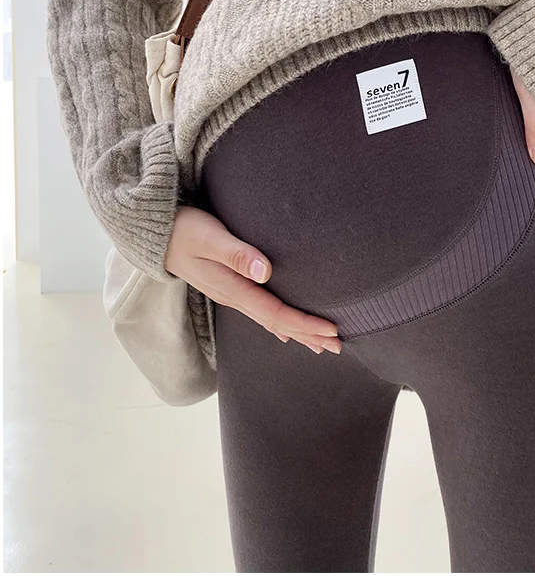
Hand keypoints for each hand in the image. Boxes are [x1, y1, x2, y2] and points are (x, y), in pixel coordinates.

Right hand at [165, 204, 342, 354]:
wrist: (154, 233)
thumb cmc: (183, 229)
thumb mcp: (209, 237)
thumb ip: (236, 254)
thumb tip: (266, 271)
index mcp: (232, 289)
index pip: (276, 314)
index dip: (305, 324)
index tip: (332, 330)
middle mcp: (233, 297)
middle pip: (277, 324)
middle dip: (308, 335)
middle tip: (339, 346)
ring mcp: (229, 294)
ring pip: (269, 320)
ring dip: (297, 332)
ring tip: (320, 343)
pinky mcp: (228, 287)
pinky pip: (260, 312)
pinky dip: (279, 323)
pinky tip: (285, 331)